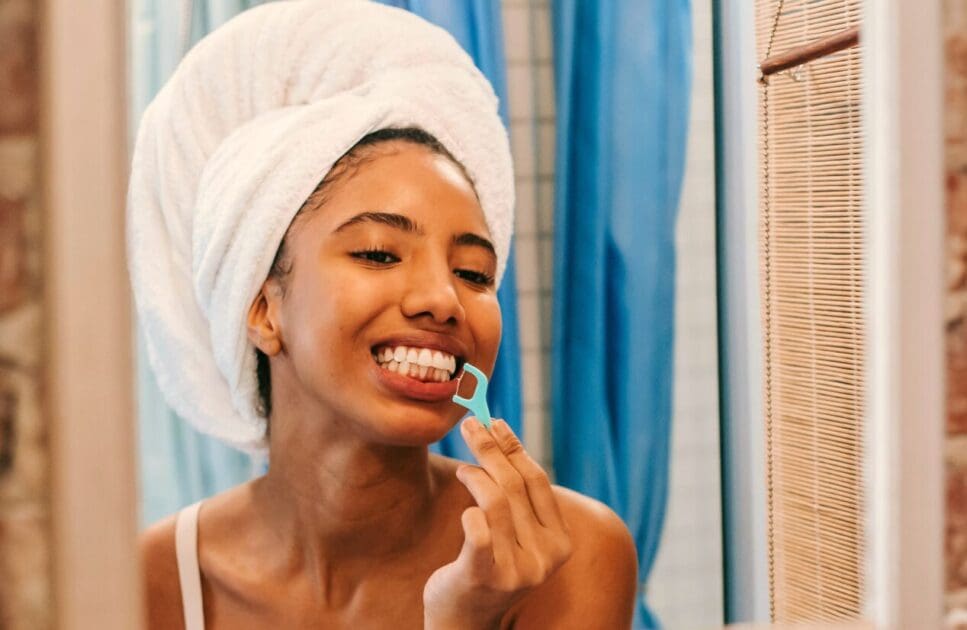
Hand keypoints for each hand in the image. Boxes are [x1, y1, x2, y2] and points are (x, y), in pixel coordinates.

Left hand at [423, 418, 572, 629]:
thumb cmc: (489, 566)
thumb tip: (501, 435)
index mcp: (560, 542)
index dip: (515, 447)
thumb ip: (518, 498)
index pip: (538, 481)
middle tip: (470, 425)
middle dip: (490, 449)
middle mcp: (545, 557)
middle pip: (515, 485)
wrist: (465, 621)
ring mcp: (516, 570)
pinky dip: (469, 510)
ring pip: (495, 501)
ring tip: (463, 470)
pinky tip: (465, 509)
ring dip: (475, 475)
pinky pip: (477, 528)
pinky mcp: (484, 577)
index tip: (496, 423)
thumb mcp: (516, 534)